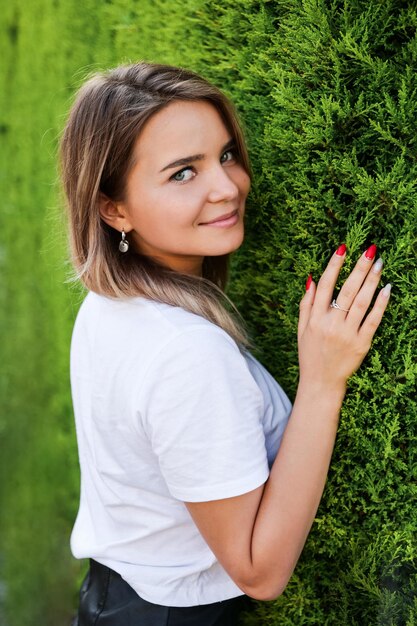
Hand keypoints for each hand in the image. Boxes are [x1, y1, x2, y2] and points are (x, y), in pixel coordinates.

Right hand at [298, 244, 390, 387]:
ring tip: (379, 263)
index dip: (334, 265)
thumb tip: (312, 279)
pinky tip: (386, 289)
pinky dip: (380, 304)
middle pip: (347, 290)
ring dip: (371, 280)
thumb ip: (306, 304)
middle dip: (359, 268)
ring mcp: (347, 334)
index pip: (326, 285)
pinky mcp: (361, 344)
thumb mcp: (301, 329)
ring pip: (362, 302)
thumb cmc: (310, 354)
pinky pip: (373, 320)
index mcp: (315, 318)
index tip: (343, 248)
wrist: (321, 382)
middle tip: (370, 250)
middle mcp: (330, 324)